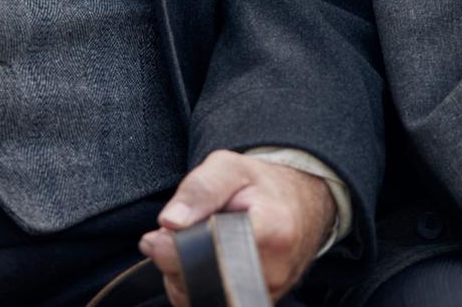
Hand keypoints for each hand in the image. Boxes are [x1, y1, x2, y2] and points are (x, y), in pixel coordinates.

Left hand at [139, 150, 335, 306]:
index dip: (175, 247)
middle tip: (186, 230)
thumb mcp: (230, 168)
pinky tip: (208, 260)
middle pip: (198, 281)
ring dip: (184, 273)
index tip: (163, 231)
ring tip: (202, 243)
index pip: (208, 254)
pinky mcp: (257, 303)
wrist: (298, 205)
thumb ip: (200, 189)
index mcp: (272, 232)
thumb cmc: (261, 185)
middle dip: (176, 259)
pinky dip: (197, 284)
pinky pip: (209, 301)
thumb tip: (169, 222)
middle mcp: (274, 271)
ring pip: (198, 297)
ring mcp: (267, 293)